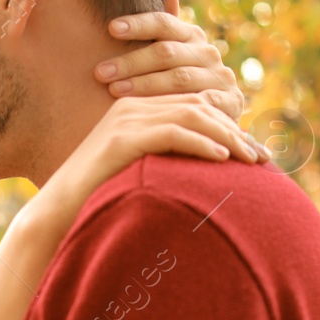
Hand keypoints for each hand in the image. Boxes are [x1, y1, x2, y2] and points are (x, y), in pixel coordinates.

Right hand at [34, 93, 261, 225]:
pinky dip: (200, 143)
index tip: (257, 153)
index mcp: (137, 109)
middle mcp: (132, 106)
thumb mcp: (140, 173)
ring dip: (225, 136)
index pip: (195, 108)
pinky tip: (221, 158)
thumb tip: (210, 173)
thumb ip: (166, 162)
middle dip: (235, 131)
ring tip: (249, 160)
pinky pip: (171, 133)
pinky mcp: (121, 139)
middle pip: (198, 107)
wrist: (57, 213)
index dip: (230, 127)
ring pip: (190, 115)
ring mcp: (125, 119)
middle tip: (261, 158)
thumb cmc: (99, 201)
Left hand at [94, 11, 254, 129]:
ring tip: (114, 91)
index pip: (163, 24)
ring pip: (179, 78)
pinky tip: (153, 112)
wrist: (221, 115)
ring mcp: (220, 77)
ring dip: (145, 85)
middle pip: (166, 52)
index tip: (111, 28)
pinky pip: (201, 103)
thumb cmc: (186, 82)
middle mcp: (207, 52)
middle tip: (100, 72)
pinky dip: (178, 105)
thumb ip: (166, 25)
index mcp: (191, 36)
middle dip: (130, 61)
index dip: (138, 24)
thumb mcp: (176, 52)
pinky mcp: (230, 102)